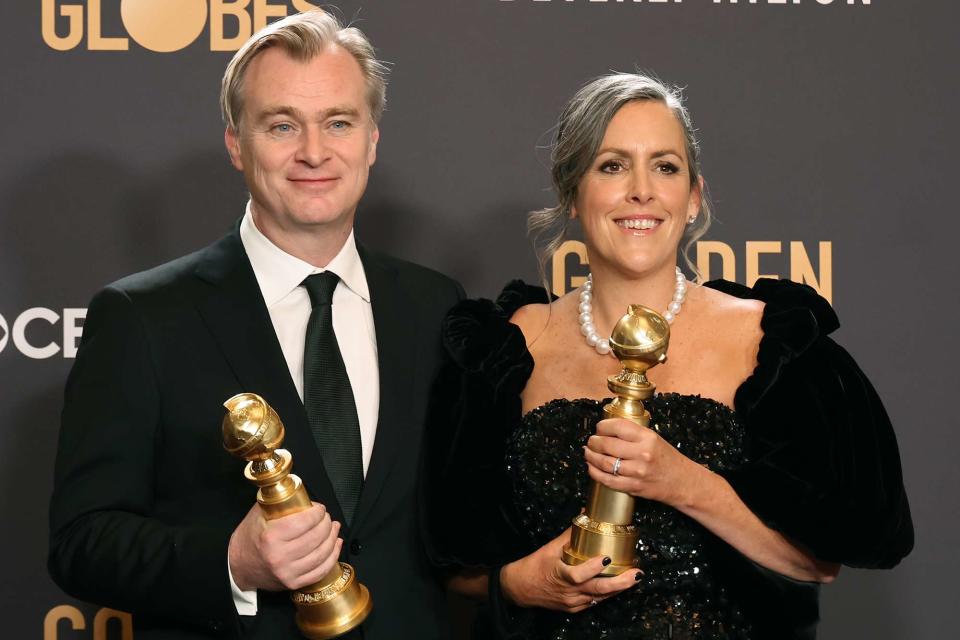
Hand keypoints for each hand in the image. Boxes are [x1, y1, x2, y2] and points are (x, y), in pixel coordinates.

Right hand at [228, 502, 341, 591]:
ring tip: (334, 528)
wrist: (239, 566)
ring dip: (333, 538)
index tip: (320, 509)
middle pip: (316, 537)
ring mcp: (288, 573)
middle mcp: (280, 556)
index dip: (317, 513)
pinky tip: (335, 545)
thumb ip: (280, 503)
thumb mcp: (259, 514)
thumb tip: (304, 496)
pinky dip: (333, 557)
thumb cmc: (250, 537)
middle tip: (327, 517)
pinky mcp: (293, 584)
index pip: (304, 522)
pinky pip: (321, 571)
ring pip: (322, 554)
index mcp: (271, 537)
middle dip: (326, 524)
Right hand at [499, 527, 640, 611]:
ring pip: (600, 598)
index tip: (607, 557)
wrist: (521, 588)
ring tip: (634, 577)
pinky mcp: (574, 608)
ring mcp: (573, 602)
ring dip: (618, 589)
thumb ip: (570, 533)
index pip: (579, 575)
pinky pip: (595, 602)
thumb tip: (585, 514)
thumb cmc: (535, 566)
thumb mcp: (550, 547)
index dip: (594, 568)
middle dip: (620, 583)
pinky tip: (619, 587)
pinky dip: (607, 594)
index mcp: (560, 575)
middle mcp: (569, 592)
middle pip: (598, 591)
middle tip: (637, 573)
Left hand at [584, 417, 705, 507]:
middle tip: (591, 441)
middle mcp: (642, 453)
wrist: (683, 482)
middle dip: (593, 442)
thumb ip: (633, 434)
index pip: (617, 426)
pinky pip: (608, 480)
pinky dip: (595, 473)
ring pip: (604, 463)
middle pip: (606, 444)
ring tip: (588, 453)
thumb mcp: (654, 439)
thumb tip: (607, 429)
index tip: (598, 428)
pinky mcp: (634, 487)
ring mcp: (637, 472)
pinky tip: (592, 467)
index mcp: (647, 438)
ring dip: (591, 457)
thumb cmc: (667, 459)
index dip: (602, 426)